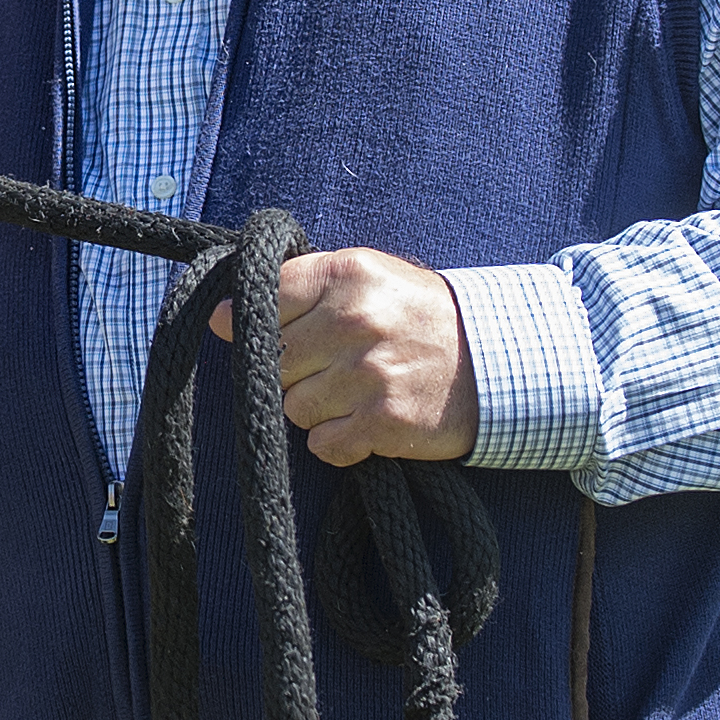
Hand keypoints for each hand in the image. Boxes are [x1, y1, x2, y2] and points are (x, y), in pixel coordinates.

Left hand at [212, 246, 478, 465]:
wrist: (499, 361)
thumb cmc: (420, 317)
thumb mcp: (369, 278)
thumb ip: (298, 287)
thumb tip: (220, 316)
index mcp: (347, 274)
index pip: (266, 299)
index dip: (262, 321)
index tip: (278, 332)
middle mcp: (355, 321)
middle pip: (274, 360)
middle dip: (297, 369)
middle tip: (335, 365)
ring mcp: (369, 374)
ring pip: (294, 407)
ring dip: (320, 407)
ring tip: (358, 392)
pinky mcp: (383, 422)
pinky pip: (322, 444)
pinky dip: (340, 441)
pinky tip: (368, 421)